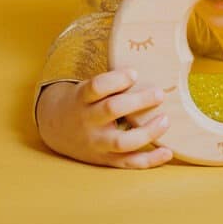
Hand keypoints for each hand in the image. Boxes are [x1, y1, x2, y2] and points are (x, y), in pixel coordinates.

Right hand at [36, 70, 172, 168]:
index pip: (97, 87)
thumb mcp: (88, 87)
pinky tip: (167, 152)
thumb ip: (112, 80)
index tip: (135, 73)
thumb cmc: (85, 100)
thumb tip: (150, 60)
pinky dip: (149, 160)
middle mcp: (88, 121)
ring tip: (165, 120)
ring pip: (121, 141)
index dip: (116, 79)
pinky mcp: (105, 159)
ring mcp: (96, 143)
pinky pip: (128, 162)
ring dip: (147, 132)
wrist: (55, 128)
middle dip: (138, 101)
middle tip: (160, 93)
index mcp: (83, 98)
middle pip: (111, 109)